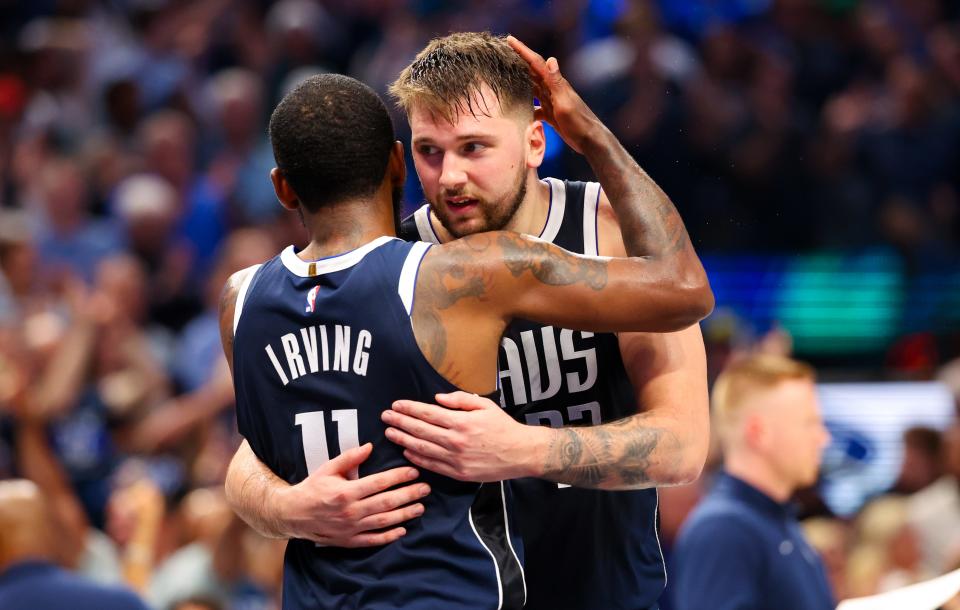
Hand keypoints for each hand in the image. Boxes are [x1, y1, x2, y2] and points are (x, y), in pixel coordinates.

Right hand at [274, 443, 429, 546]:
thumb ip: (350, 458)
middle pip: (386, 502)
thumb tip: (370, 446)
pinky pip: (373, 540)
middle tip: (426, 488)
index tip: (414, 471)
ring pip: (384, 521)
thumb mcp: (328, 468)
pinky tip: (403, 530)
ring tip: (421, 507)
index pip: (379, 483)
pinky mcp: (349, 540)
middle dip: (409, 494)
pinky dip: (389, 536)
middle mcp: (351, 511)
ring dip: (405, 514)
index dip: (399, 477)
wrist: (292, 514)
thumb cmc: (312, 488)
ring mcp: (351, 528)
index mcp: (346, 491)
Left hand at [382, 391, 548, 481]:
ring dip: (403, 440)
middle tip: (385, 417)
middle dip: (400, 422)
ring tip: (389, 433)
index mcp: (462, 422)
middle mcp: (456, 440)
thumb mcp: (485, 406)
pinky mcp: (458, 473)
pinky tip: (406, 451)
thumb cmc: (503, 427)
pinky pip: (432, 465)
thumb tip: (437, 399)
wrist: (521, 453)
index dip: (409, 409)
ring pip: (422, 448)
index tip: (396, 405)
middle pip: (420, 430)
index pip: (428, 414)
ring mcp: (456, 459)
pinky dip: (417, 458)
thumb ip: (460, 400)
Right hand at [506, 35, 601, 153]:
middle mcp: (553, 89)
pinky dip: (527, 107)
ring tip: (507, 77)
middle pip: (532, 72)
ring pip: (533, 89)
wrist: (589, 140)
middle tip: (504, 52)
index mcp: (555, 83)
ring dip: (521, 82)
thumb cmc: (579, 121)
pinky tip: (518, 110)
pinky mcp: (552, 114)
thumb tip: (551, 58)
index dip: (523, 51)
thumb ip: (557, 82)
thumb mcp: (565, 101)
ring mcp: (552, 102)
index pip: (536, 63)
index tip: (510, 39)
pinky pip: (535, 107)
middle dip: (519, 62)